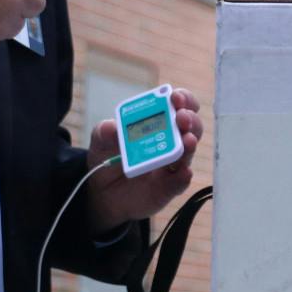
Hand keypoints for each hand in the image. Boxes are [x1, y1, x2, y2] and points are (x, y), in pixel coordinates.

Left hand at [82, 89, 205, 233]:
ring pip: (188, 153)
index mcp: (157, 122)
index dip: (181, 98)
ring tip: (188, 141)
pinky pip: (180, 182)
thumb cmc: (108, 158)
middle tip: (182, 119)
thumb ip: (104, 132)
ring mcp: (171, 165)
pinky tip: (184, 172)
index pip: (178, 105)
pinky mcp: (168, 187)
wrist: (103, 192)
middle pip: (191, 127)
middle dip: (190, 119)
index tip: (175, 98)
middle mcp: (170, 141)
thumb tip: (111, 127)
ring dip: (190, 145)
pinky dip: (183, 177)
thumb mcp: (100, 142)